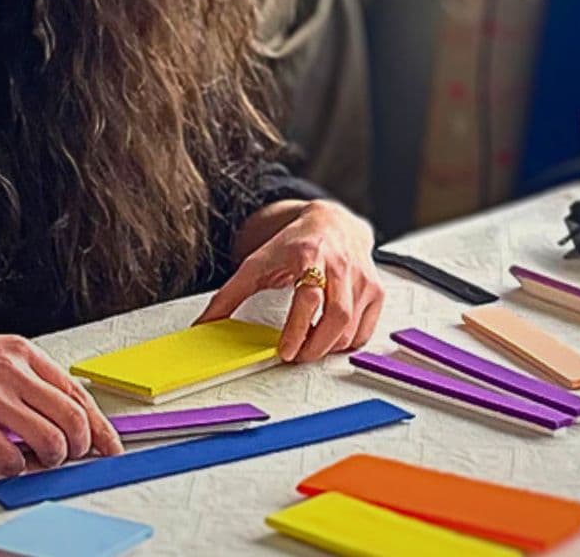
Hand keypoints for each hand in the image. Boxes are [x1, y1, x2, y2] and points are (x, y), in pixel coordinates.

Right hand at [0, 326, 121, 473]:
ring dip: (51, 459)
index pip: (77, 393)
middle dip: (81, 446)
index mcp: (24, 353)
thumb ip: (26, 378)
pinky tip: (5, 463)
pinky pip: (9, 456)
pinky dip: (15, 468)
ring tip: (38, 460)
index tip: (109, 445)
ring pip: (50, 439)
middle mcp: (14, 371)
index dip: (99, 425)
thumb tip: (59, 411)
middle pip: (73, 418)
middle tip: (71, 457)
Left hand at [195, 201, 383, 361]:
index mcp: (310, 255)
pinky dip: (347, 343)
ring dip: (328, 347)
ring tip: (309, 347)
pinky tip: (329, 339)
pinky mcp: (375, 290)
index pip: (309, 298)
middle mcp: (341, 265)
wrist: (331, 223)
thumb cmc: (295, 244)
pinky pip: (364, 330)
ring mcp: (362, 278)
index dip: (298, 329)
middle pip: (337, 316)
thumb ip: (230, 294)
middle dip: (315, 346)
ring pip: (351, 328)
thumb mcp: (257, 263)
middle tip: (296, 356)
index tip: (285, 351)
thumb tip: (204, 323)